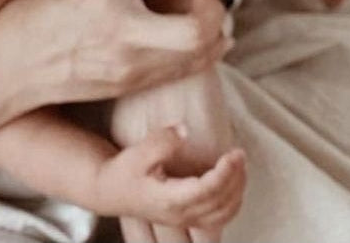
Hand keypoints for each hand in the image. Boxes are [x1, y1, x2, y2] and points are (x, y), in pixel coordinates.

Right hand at [0, 0, 230, 105]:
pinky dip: (200, 55)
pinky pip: (180, 71)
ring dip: (216, 32)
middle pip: (196, 25)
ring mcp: (130, 63)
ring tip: (213, 17)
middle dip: (215, 7)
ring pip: (197, 53)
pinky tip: (201, 43)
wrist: (12, 67)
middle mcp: (122, 28)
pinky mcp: (130, 85)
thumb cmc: (37, 15)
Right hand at [92, 127, 245, 236]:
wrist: (110, 192)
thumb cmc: (123, 171)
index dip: (224, 173)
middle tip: (240, 153)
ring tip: (240, 166)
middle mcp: (181, 214)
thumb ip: (162, 141)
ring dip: (237, 191)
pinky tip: (233, 184)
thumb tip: (184, 130)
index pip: (207, 191)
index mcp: (170, 199)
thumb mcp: (137, 152)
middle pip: (220, 203)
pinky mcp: (187, 217)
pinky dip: (232, 202)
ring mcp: (185, 219)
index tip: (233, 153)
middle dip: (235, 179)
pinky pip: (219, 218)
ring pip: (223, 214)